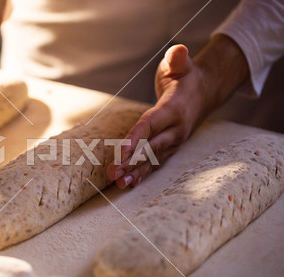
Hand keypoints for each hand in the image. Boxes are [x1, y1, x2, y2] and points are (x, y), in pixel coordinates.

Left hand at [107, 35, 248, 188]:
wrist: (204, 93)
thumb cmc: (185, 77)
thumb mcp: (181, 64)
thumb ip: (178, 59)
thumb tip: (179, 50)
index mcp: (173, 109)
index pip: (151, 125)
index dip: (135, 139)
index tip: (120, 152)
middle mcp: (175, 129)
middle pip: (150, 147)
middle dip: (131, 162)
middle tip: (113, 174)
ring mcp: (174, 141)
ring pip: (153, 159)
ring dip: (135, 172)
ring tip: (119, 185)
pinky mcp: (171, 148)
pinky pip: (156, 162)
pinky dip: (143, 174)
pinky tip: (129, 183)